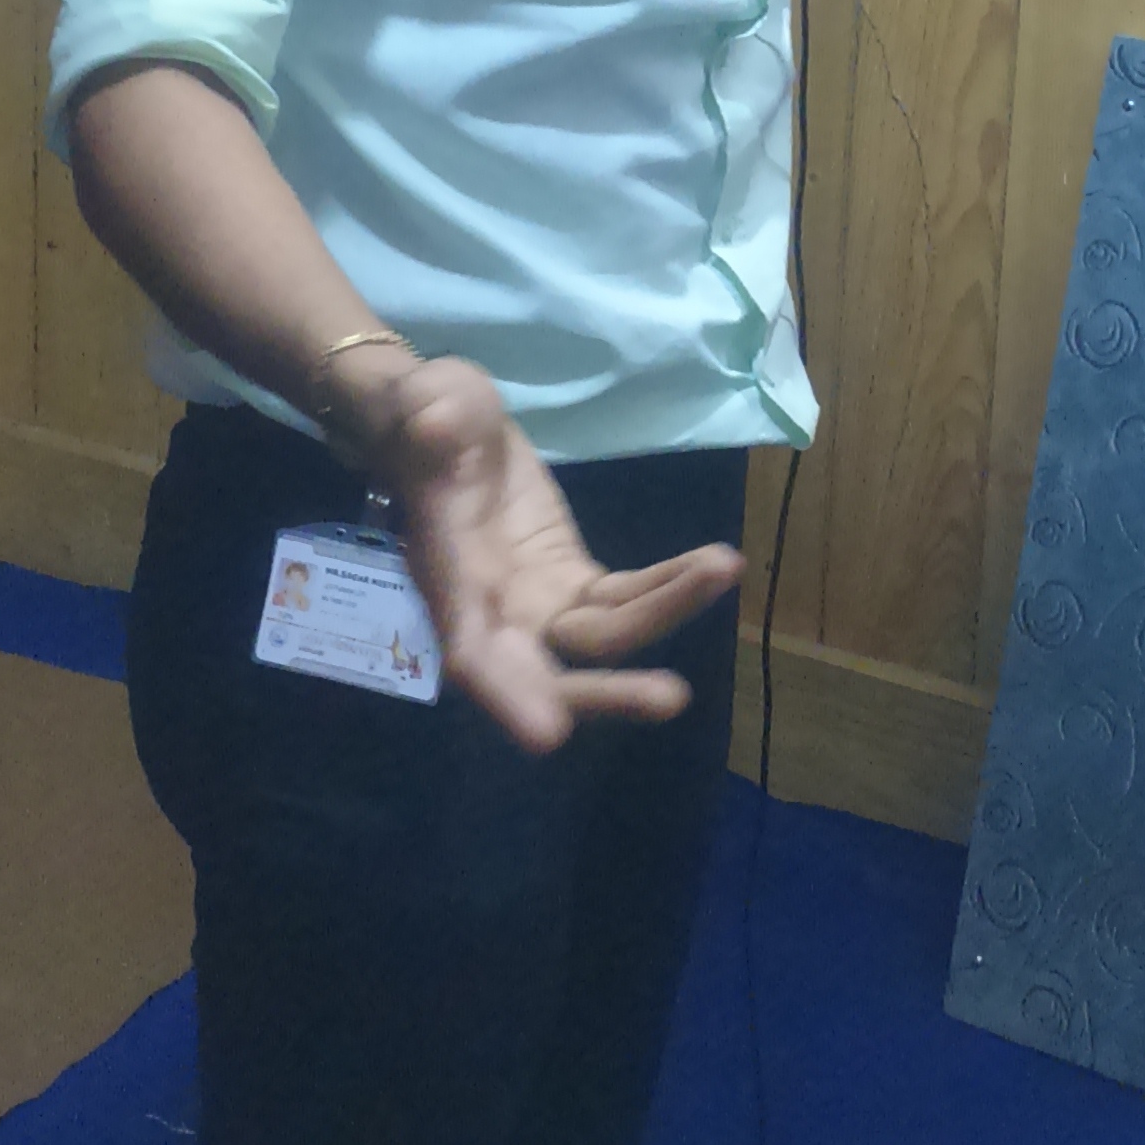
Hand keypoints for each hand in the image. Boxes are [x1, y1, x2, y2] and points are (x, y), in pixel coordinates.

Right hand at [339, 356, 742, 749]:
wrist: (443, 422)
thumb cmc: (421, 418)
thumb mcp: (423, 410)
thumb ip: (429, 423)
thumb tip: (436, 426)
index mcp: (446, 583)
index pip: (471, 654)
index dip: (508, 695)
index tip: (549, 734)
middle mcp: (492, 613)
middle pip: (549, 672)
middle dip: (608, 692)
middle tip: (671, 697)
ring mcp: (536, 602)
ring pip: (602, 637)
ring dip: (663, 616)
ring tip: (723, 571)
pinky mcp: (570, 580)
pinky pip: (623, 597)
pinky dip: (669, 585)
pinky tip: (718, 564)